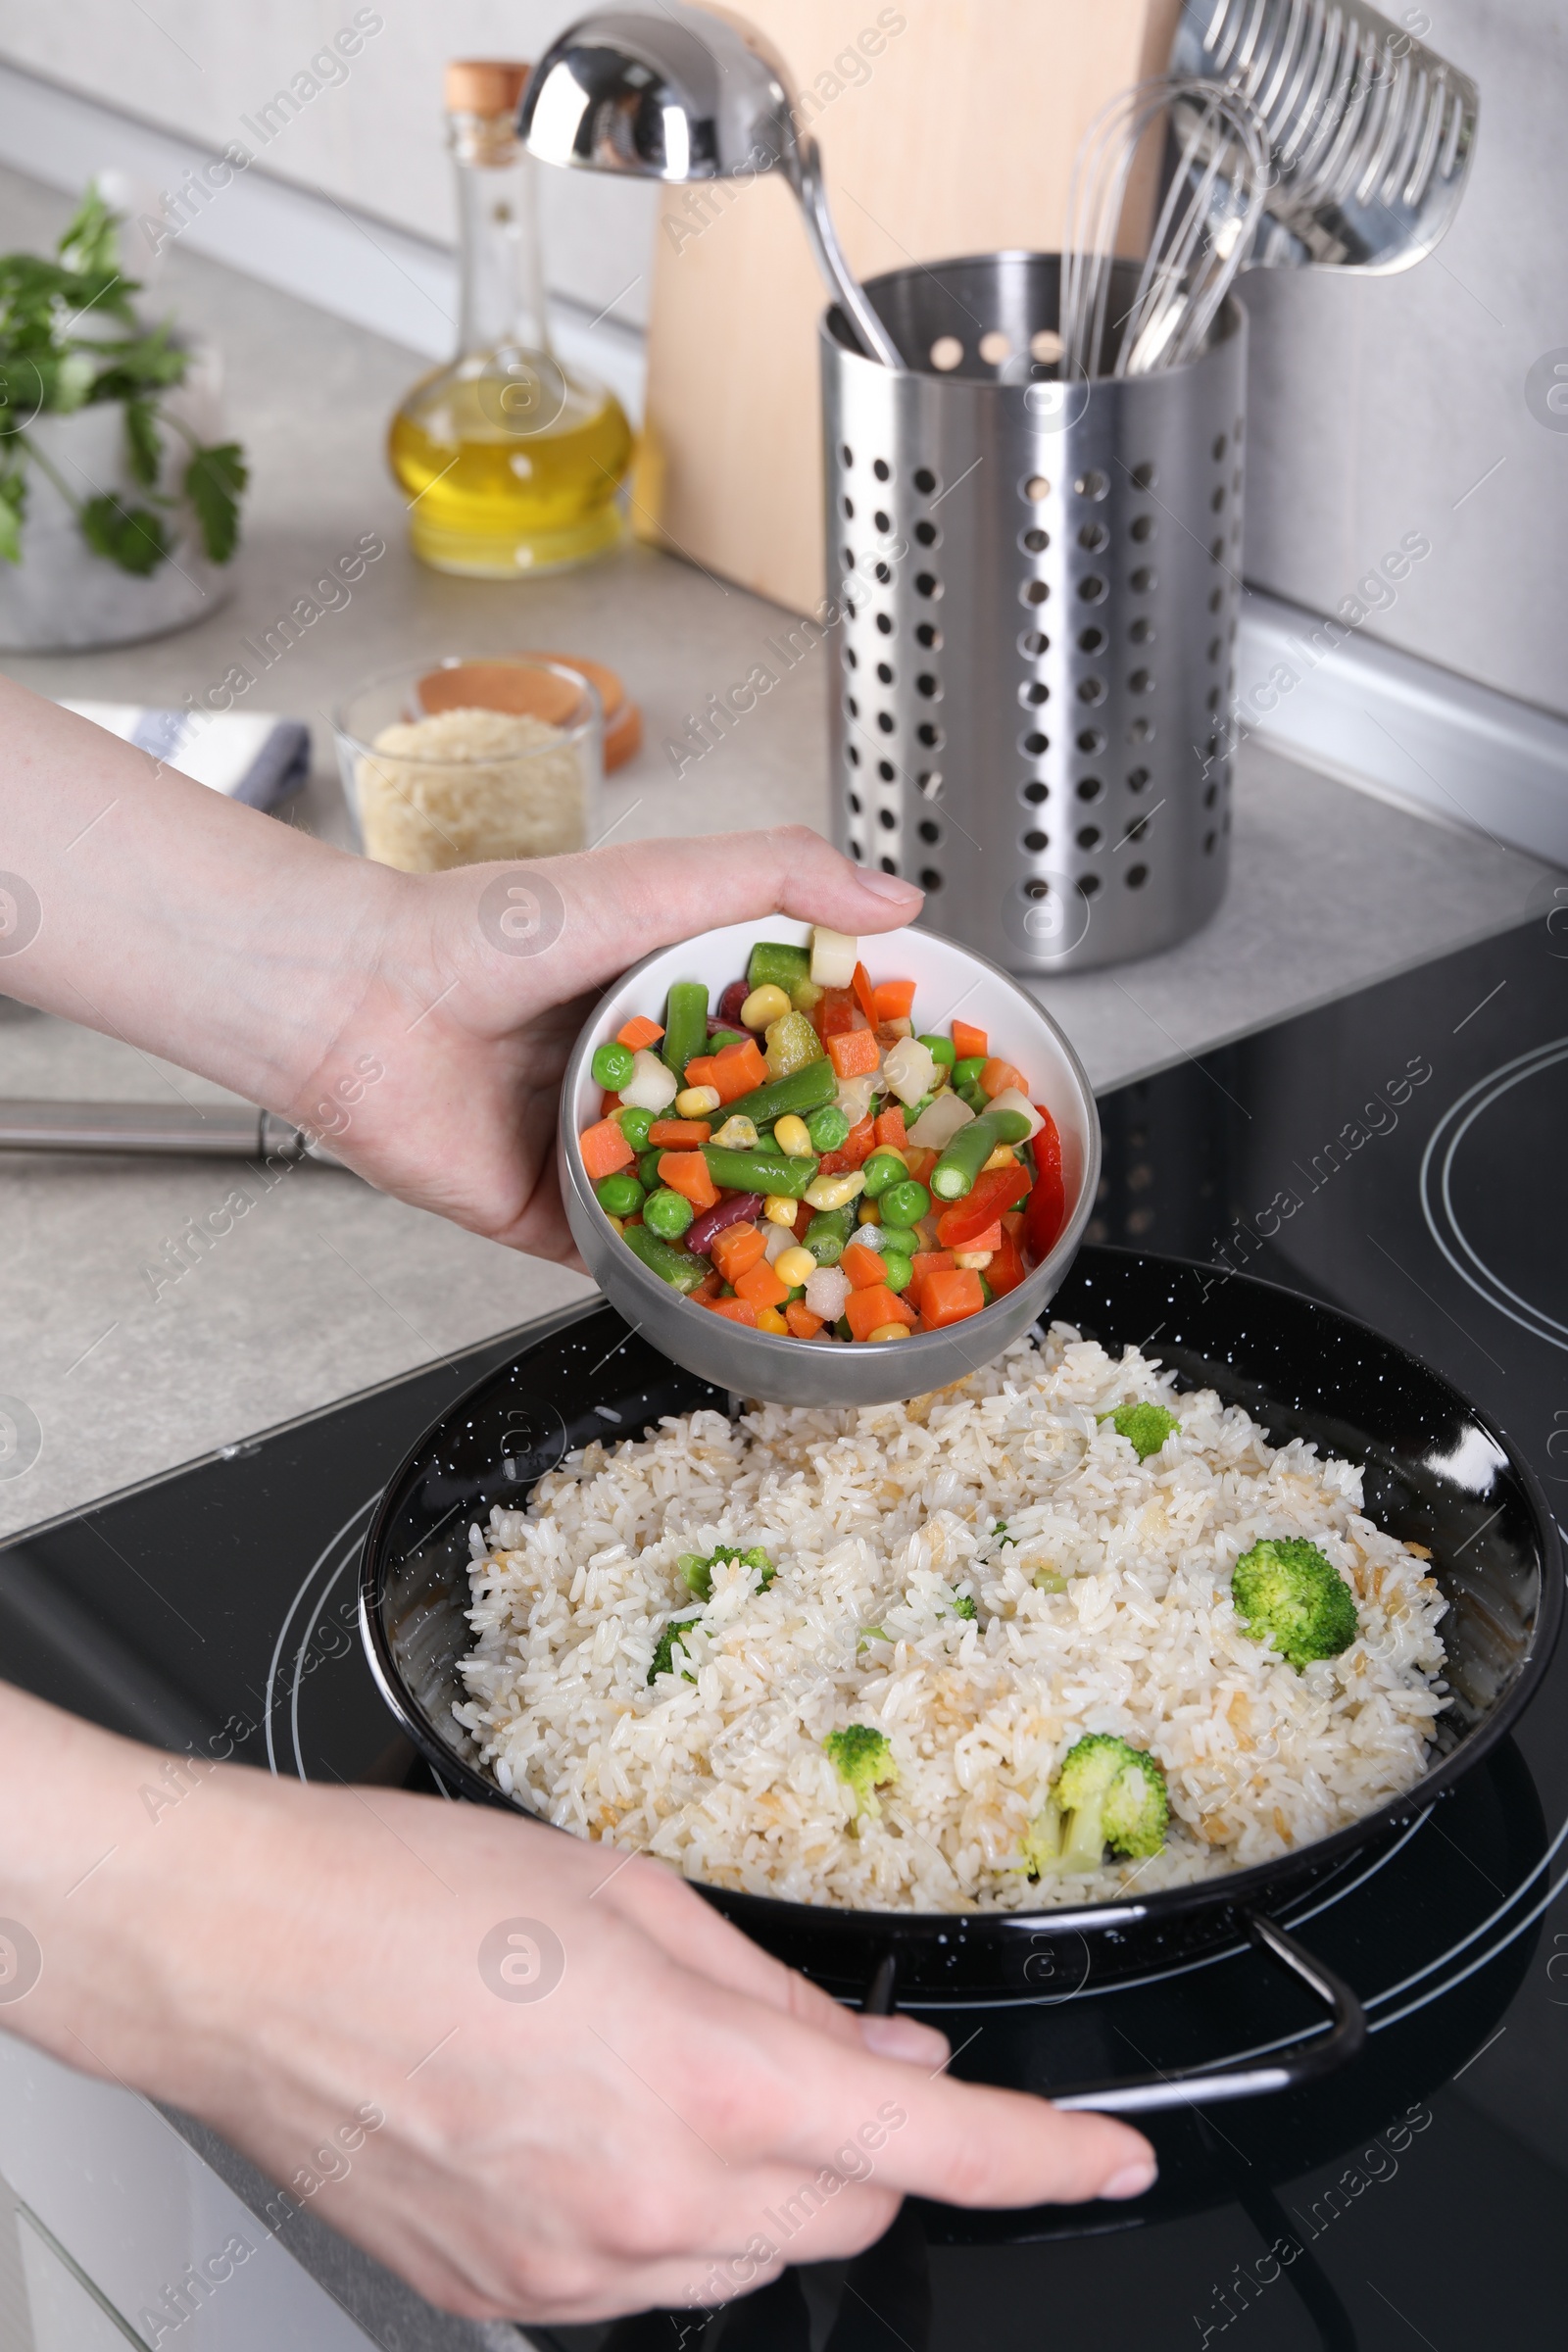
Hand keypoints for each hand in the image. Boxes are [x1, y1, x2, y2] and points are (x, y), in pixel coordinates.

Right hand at [11, 1694, 1155, 2324]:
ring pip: (750, 2257)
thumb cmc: (410, 1897)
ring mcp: (569, 2272)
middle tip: (810, 2049)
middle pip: (848, 2211)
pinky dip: (663, 2214)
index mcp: (698, 2082)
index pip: (927, 2146)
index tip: (1108, 2162)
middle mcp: (645, 2205)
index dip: (1045, 2159)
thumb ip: (777, 1994)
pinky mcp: (503, 2300)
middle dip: (868, 2139)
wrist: (241, 1956)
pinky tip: (594, 2120)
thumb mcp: (633, 1896)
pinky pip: (642, 2282)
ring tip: (665, 2065)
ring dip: (762, 2179)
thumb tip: (872, 2049)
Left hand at [284, 827, 923, 1264]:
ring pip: (700, 1207)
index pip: (788, 1038)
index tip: (922, 1092)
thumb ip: (776, 878)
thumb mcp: (657, 881)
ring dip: (761, 1234)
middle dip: (820, 1166)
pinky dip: (676, 1285)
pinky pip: (628, 1263)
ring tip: (846, 1264)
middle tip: (901, 1195)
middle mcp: (641, 1080)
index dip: (853, 1065)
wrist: (364, 1002)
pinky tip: (743, 1305)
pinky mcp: (553, 1218)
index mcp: (669, 1000)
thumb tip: (898, 898)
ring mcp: (600, 1153)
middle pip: (753, 1132)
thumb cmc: (494, 929)